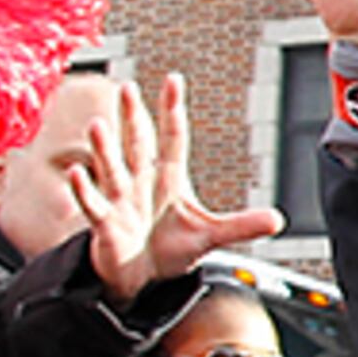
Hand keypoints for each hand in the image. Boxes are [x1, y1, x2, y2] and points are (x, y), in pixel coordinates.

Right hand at [60, 74, 283, 301]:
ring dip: (104, 148)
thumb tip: (279, 220)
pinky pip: (93, 204)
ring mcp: (121, 200)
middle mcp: (142, 182)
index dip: (173, 110)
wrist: (143, 276)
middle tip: (128, 88)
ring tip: (98, 126)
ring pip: (111, 168)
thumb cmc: (171, 248)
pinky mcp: (106, 224)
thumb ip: (242, 225)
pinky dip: (84, 189)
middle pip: (137, 143)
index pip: (172, 138)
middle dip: (133, 117)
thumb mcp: (210, 234)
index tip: (173, 80)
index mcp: (169, 178)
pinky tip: (78, 172)